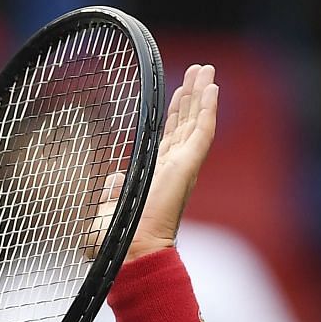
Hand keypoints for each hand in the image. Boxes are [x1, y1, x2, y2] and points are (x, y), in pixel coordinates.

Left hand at [124, 64, 218, 263]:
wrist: (131, 251)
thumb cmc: (119, 242)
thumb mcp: (108, 210)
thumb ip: (112, 191)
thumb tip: (116, 176)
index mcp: (159, 176)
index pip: (171, 137)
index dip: (176, 112)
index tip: (180, 91)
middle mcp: (175, 169)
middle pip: (187, 124)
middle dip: (193, 96)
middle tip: (199, 70)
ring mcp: (184, 166)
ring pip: (197, 122)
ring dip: (203, 94)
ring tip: (207, 69)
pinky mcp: (188, 166)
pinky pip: (203, 132)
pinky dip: (209, 109)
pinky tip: (212, 88)